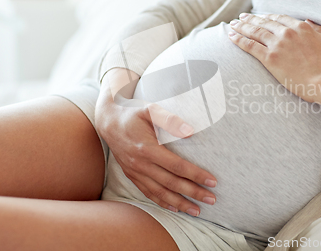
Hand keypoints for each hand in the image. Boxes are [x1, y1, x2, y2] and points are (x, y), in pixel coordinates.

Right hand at [95, 69, 216, 216]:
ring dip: (180, 203)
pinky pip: (148, 193)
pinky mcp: (132, 175)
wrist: (108, 121)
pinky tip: (175, 208)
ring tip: (197, 211)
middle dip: (193, 193)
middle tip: (211, 200)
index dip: (196, 175)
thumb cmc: (132, 113)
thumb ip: (170, 119)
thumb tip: (190, 132)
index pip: (177, 166)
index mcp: (147, 148)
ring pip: (160, 192)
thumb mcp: (150, 109)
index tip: (212, 181)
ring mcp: (135, 172)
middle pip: (171, 183)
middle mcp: (140, 164)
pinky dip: (163, 202)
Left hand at [228, 14, 320, 103]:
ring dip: (241, 27)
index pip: (279, 18)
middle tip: (241, 18)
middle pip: (264, 23)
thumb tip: (309, 21)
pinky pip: (250, 46)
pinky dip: (239, 40)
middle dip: (250, 19)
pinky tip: (231, 36)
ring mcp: (278, 45)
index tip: (259, 16)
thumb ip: (319, 29)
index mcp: (301, 27)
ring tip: (232, 25)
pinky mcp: (270, 59)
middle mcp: (287, 33)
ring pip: (254, 32)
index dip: (267, 17)